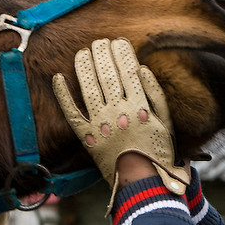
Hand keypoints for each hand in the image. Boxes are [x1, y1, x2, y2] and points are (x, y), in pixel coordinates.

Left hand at [52, 38, 189, 209]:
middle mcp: (118, 112)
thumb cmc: (158, 152)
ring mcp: (100, 123)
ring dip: (84, 65)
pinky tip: (58, 78)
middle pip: (106, 74)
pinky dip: (63, 95)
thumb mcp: (166, 122)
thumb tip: (141, 69)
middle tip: (99, 41)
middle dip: (102, 53)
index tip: (118, 42)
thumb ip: (155, 94)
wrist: (143, 182)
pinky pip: (70, 112)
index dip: (122, 52)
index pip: (127, 70)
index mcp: (139, 106)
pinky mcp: (86, 136)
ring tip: (82, 52)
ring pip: (88, 87)